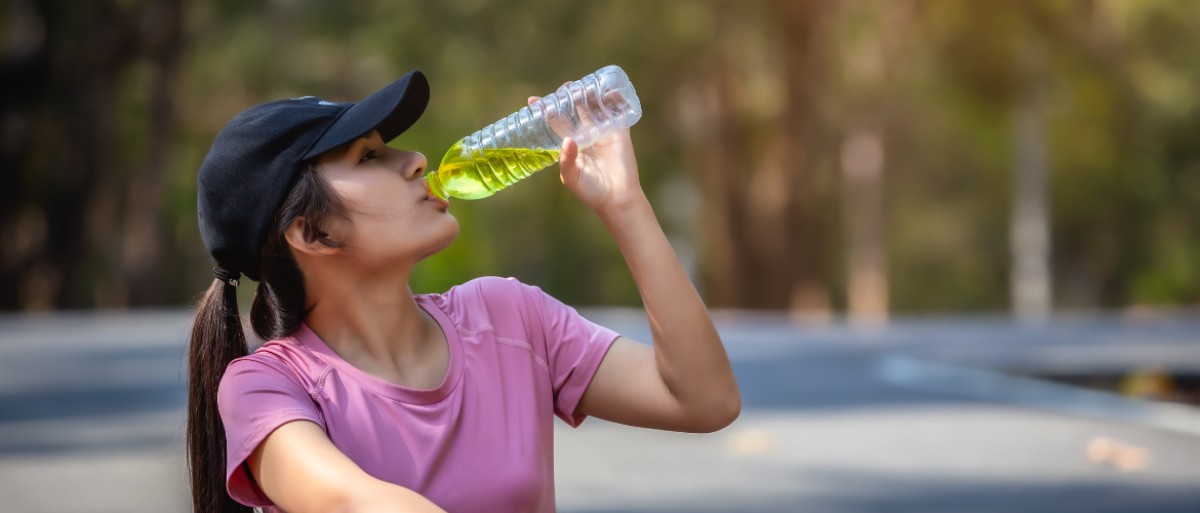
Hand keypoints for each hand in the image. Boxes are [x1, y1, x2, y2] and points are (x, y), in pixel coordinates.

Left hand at [527, 93, 644, 212]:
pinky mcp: (620, 132)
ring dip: (589, 94)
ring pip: (594, 107)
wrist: (616, 199)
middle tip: (565, 88)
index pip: (555, 122)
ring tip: (583, 84)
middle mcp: (585, 134)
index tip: (533, 100)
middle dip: (569, 96)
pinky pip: (617, 112)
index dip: (545, 110)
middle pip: (575, 109)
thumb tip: (568, 139)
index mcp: (570, 143)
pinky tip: (609, 89)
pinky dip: (614, 99)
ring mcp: (603, 132)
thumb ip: (566, 159)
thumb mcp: (571, 177)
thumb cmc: (590, 191)